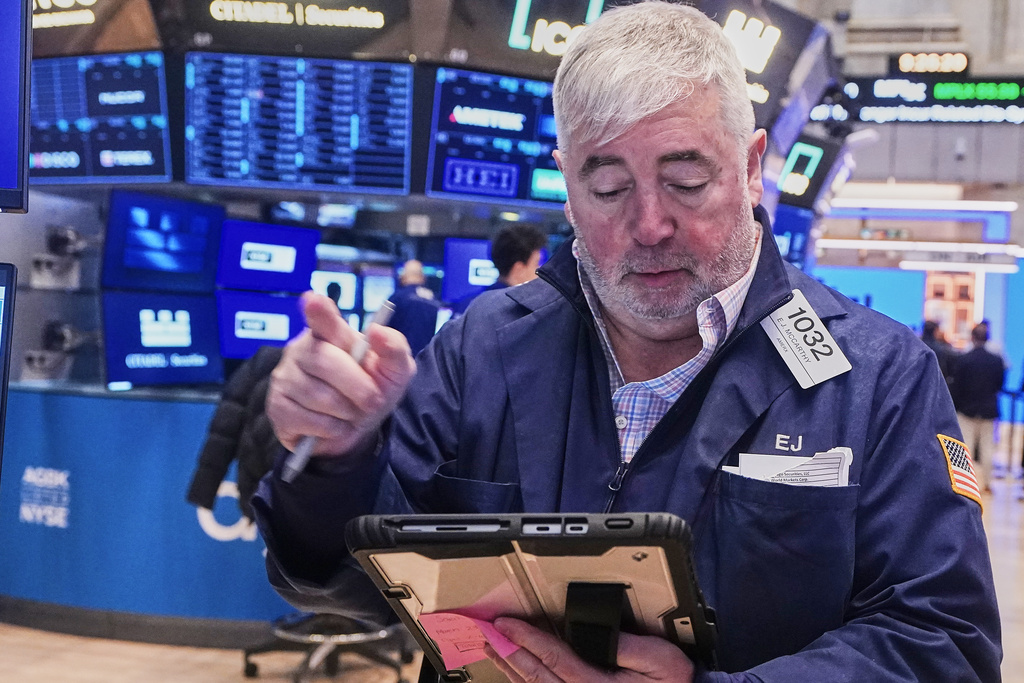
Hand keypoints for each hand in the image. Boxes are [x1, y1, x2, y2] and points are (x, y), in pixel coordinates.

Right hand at [266, 292, 416, 456]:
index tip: (313, 300)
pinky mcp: (277, 407)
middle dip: (358, 387)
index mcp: (331, 333)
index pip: (322, 318)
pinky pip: (308, 420)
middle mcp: (302, 349)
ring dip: (347, 412)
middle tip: (373, 401)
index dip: (318, 310)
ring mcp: (285, 377)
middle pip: (326, 362)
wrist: (357, 427)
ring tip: (351, 412)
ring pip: (318, 396)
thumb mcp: (395, 370)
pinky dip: (332, 429)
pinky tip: (334, 425)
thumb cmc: (373, 388)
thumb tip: (377, 331)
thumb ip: (394, 348)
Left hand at [488, 618, 693, 682]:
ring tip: (494, 651)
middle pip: (535, 675)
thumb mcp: (660, 659)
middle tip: (489, 634)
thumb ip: (628, 645)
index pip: (553, 657)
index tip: (507, 624)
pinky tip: (518, 675)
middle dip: (509, 652)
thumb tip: (599, 631)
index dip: (526, 638)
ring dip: (512, 669)